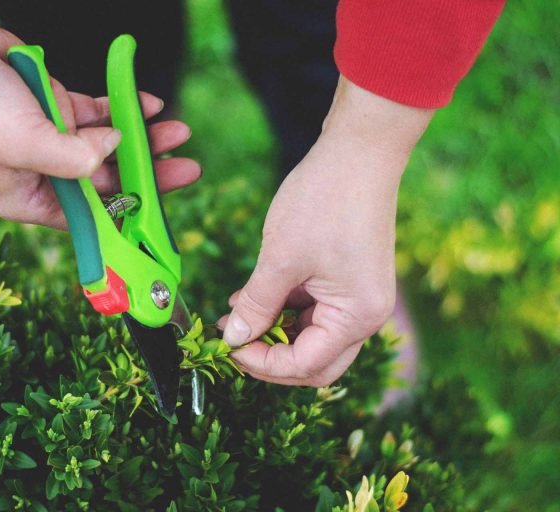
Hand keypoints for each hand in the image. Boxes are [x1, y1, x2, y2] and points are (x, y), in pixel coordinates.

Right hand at [0, 0, 199, 228]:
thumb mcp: (26, 143)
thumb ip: (74, 159)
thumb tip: (113, 151)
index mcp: (30, 200)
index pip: (89, 217)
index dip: (128, 214)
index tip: (163, 212)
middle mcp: (44, 176)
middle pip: (107, 182)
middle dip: (146, 172)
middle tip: (186, 168)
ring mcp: (53, 141)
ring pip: (109, 146)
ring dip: (143, 138)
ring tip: (178, 131)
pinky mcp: (58, 110)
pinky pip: (100, 114)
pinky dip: (123, 109)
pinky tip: (149, 106)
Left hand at [219, 77, 433, 385]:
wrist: (359, 150)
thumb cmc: (323, 201)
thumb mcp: (280, 258)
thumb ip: (256, 304)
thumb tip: (233, 337)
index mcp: (357, 317)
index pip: (305, 365)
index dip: (262, 363)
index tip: (228, 347)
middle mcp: (366, 315)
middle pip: (314, 361)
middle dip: (272, 357)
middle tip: (234, 342)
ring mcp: (360, 297)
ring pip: (312, 336)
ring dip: (274, 332)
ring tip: (233, 315)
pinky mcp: (350, 280)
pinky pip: (315, 310)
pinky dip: (284, 309)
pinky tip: (251, 297)